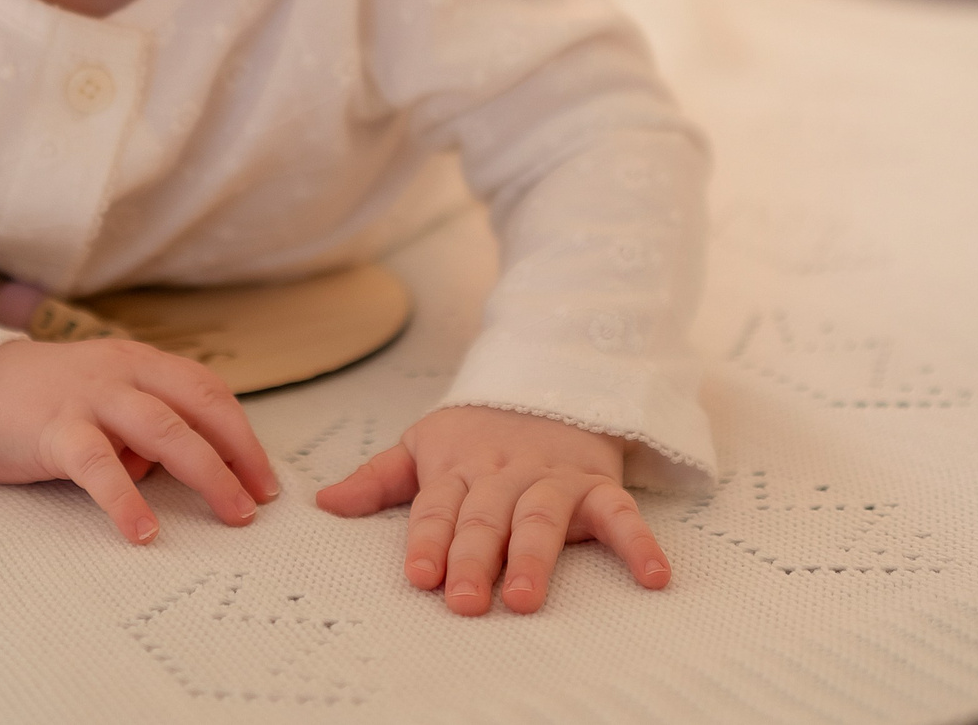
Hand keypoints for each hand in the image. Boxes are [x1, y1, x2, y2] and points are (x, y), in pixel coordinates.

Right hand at [0, 338, 278, 542]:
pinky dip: (126, 499)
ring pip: (164, 431)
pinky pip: (99, 467)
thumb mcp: (106, 395)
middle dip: (238, 455)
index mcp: (139, 362)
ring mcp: (90, 399)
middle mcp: (122, 373)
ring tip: (231, 513)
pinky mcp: (56, 431)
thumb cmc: (46, 400)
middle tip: (260, 500)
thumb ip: (144, 422)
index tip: (263, 476)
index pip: (207, 391)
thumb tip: (180, 468)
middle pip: (198, 408)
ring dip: (206, 474)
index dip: (241, 433)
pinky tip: (144, 530)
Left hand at [315, 405, 669, 614]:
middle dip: (474, 558)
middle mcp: (504, 474)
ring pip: (542, 516)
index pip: (438, 508)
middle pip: (486, 518)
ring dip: (535, 556)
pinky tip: (652, 577)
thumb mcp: (424, 444)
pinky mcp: (598, 483)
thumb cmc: (479, 430)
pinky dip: (639, 543)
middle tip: (466, 601)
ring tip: (526, 598)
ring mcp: (553, 478)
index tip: (419, 575)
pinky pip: (622, 513)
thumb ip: (379, 479)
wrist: (550, 377)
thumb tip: (324, 504)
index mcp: (458, 469)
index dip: (428, 540)